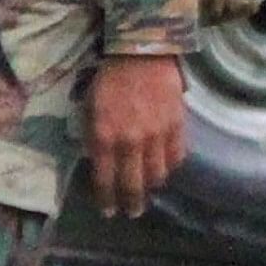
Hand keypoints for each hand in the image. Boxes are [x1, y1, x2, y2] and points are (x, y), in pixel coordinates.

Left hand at [86, 51, 191, 216]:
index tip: (108, 211)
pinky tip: (165, 167)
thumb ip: (94, 136)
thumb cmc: (109, 79)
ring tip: (149, 188)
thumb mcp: (89, 108)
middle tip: (133, 212)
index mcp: (104, 137)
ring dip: (152, 185)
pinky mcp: (177, 127)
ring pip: (157, 175)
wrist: (141, 52)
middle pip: (133, 184)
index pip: (105, 180)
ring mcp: (156, 136)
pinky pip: (176, 157)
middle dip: (132, 203)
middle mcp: (131, 142)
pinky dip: (170, 166)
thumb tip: (100, 160)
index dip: (107, 200)